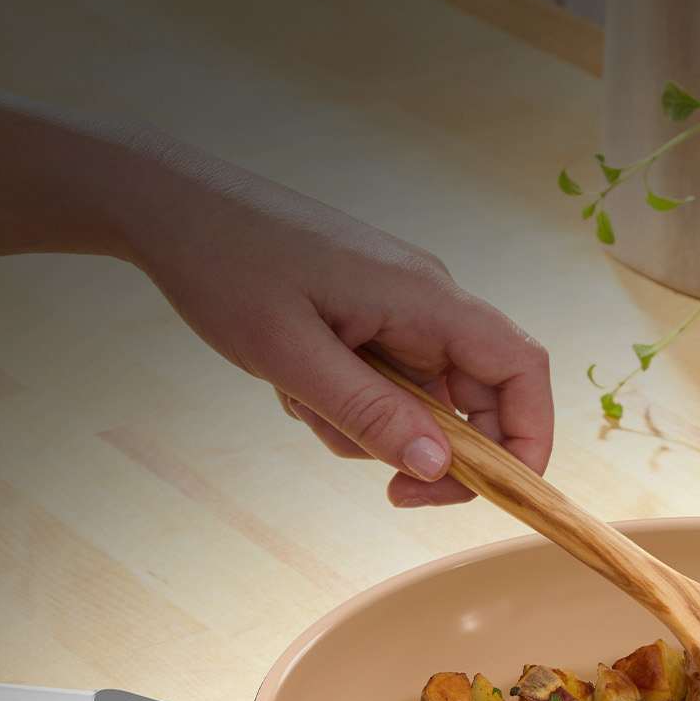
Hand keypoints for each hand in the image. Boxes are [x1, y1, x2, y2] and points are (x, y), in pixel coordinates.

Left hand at [114, 137, 551, 506]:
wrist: (169, 207)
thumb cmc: (224, 265)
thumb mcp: (290, 355)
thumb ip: (369, 414)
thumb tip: (439, 469)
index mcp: (424, 298)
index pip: (522, 368)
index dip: (531, 435)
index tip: (499, 492)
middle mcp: (427, 302)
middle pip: (480, 397)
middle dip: (441, 454)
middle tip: (391, 493)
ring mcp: (400, 311)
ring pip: (426, 401)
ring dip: (378, 430)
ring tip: (305, 407)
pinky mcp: (372, 319)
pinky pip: (389, 385)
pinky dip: (353, 406)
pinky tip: (296, 387)